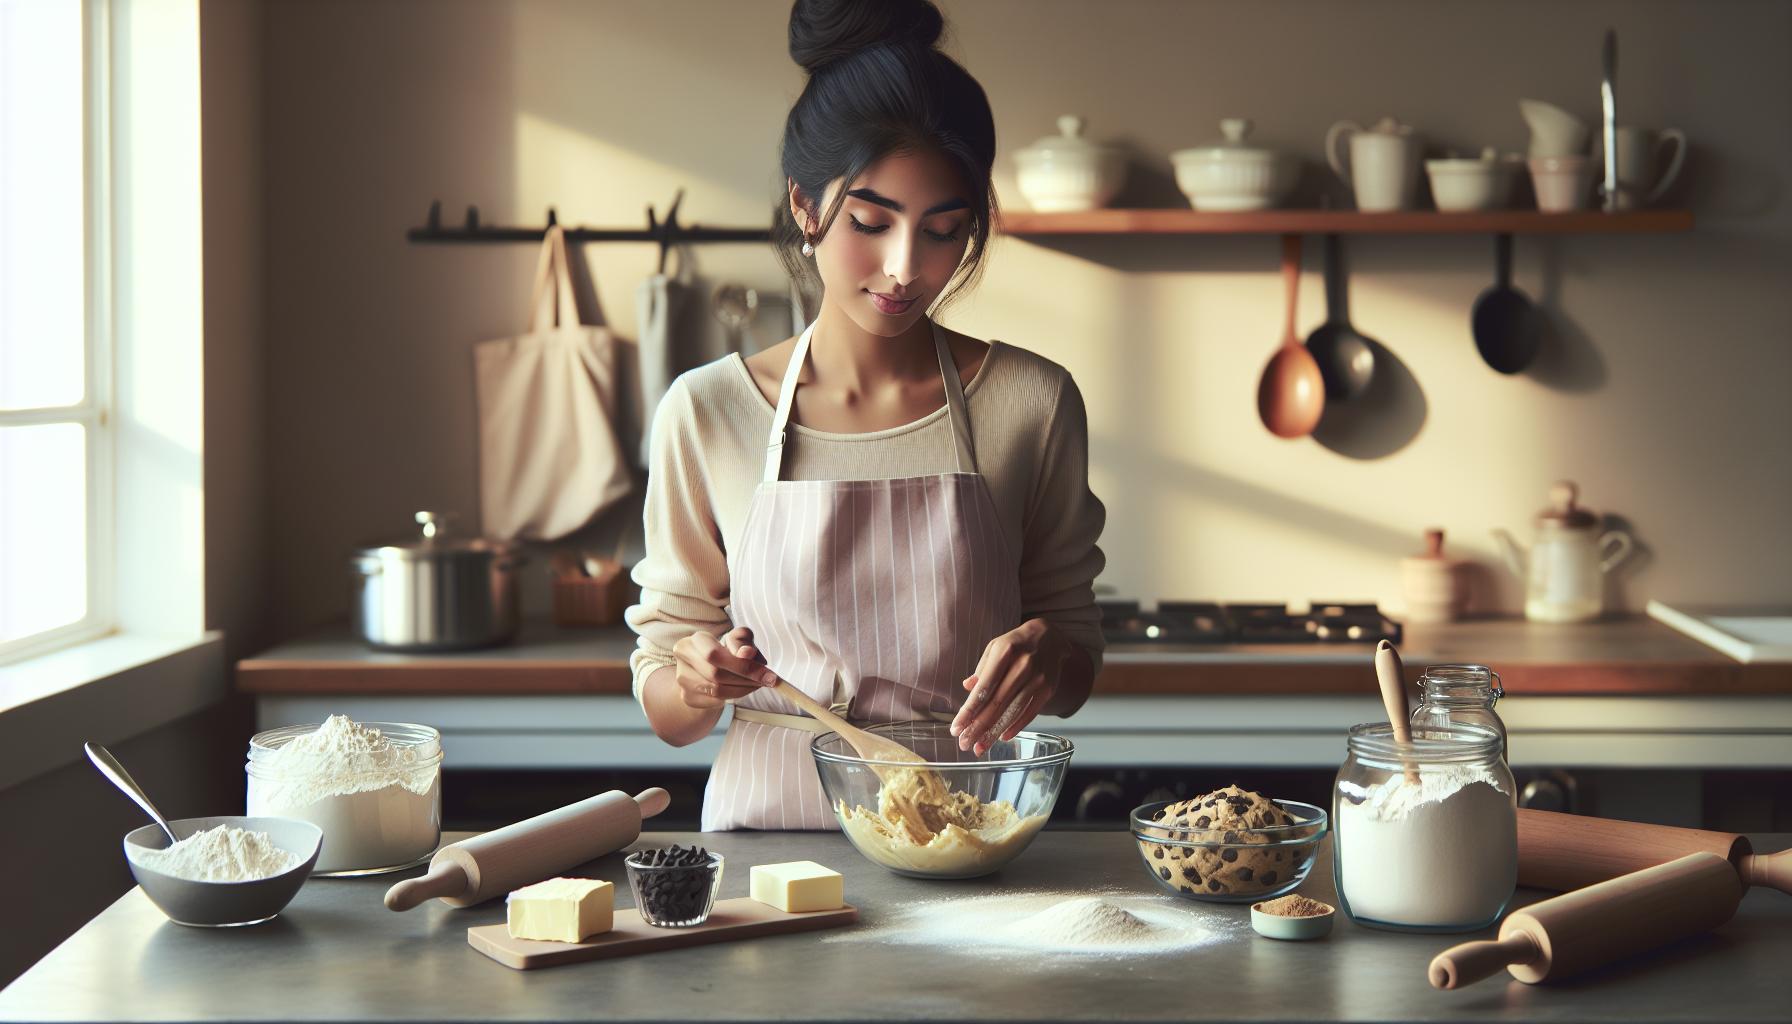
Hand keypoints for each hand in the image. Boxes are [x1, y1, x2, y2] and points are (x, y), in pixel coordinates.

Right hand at [672, 626, 774, 709]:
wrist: (706, 669)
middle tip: (768, 681)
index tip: (768, 674)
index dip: (742, 665)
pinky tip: (742, 689)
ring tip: (757, 684)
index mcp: (694, 640)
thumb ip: (744, 641)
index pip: (715, 655)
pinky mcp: (687, 697)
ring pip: (716, 690)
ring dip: (743, 689)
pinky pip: (715, 701)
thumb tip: (747, 653)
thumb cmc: (726, 651)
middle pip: (716, 674)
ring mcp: (683, 679)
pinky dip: (734, 696)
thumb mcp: (738, 640)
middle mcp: (684, 658)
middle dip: (746, 679)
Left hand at [950, 618, 1068, 754]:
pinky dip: (1016, 726)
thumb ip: (982, 669)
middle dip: (979, 727)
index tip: (956, 728)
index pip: (984, 687)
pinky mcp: (1048, 689)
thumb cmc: (1015, 644)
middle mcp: (1023, 665)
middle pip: (997, 703)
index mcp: (1005, 651)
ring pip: (1013, 711)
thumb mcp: (995, 647)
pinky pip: (1030, 712)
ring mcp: (1038, 678)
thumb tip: (966, 688)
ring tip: (980, 746)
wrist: (1050, 637)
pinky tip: (1002, 737)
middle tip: (965, 743)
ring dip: (994, 732)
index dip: (969, 710)